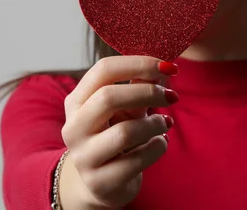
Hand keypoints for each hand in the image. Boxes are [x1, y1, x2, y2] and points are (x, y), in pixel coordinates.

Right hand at [60, 56, 178, 208]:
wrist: (102, 183)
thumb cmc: (115, 135)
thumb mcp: (125, 109)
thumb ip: (138, 87)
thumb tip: (162, 68)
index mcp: (77, 101)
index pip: (103, 70)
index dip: (138, 63)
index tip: (168, 66)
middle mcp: (74, 127)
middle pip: (108, 97)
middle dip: (147, 92)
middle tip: (171, 96)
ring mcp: (84, 157)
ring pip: (125, 132)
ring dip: (155, 124)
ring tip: (166, 123)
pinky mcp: (101, 182)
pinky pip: (138, 160)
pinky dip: (157, 147)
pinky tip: (161, 143)